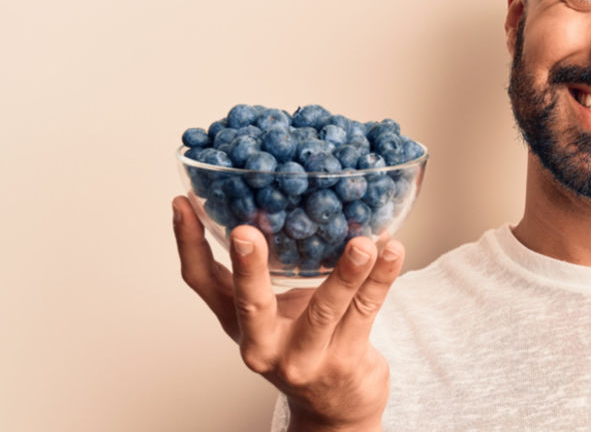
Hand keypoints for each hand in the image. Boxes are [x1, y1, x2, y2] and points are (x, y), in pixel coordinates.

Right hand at [172, 195, 403, 431]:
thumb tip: (276, 199)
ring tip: (363, 243)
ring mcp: (303, 357)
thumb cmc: (304, 344)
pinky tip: (393, 251)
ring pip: (325, 310)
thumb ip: (270, 270)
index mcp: (238, 323)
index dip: (188, 243)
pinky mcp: (343, 361)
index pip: (202, 282)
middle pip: (250, 305)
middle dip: (248, 269)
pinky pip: (365, 312)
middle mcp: (263, 344)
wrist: (337, 407)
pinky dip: (381, 278)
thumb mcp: (274, 312)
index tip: (183, 203)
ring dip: (347, 273)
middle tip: (245, 233)